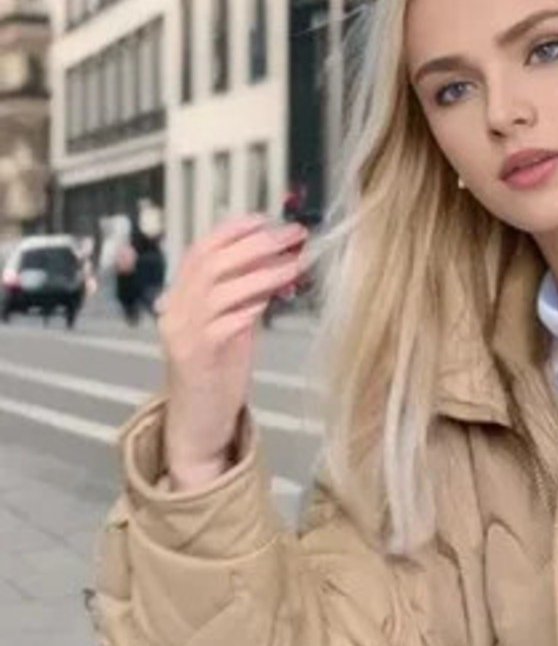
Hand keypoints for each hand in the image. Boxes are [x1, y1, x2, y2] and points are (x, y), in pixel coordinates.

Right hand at [156, 214, 307, 489]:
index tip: (267, 220)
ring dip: (260, 273)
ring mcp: (181, 332)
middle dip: (254, 245)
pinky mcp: (194, 356)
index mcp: (181, 298)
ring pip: (218, 289)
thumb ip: (245, 300)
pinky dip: (246, 307)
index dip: (233, 231)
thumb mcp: (232, 330)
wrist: (197, 425)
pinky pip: (221, 324)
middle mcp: (175, 309)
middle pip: (211, 262)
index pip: (202, 250)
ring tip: (293, 265)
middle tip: (291, 237)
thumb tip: (276, 268)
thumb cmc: (217, 377)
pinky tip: (270, 300)